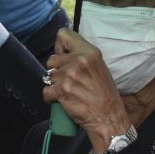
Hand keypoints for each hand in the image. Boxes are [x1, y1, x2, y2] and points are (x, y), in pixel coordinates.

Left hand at [44, 29, 129, 150]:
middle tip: (71, 81)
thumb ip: (81, 57)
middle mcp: (79, 61)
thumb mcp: (98, 67)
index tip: (64, 56)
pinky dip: (51, 97)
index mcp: (90, 52)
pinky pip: (46, 90)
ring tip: (70, 91)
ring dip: (55, 85)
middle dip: (57, 71)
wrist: (109, 118)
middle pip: (52, 59)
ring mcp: (69, 75)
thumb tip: (62, 51)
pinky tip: (65, 100)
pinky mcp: (62, 90)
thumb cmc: (104, 95)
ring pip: (48, 76)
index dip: (60, 47)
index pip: (63, 35)